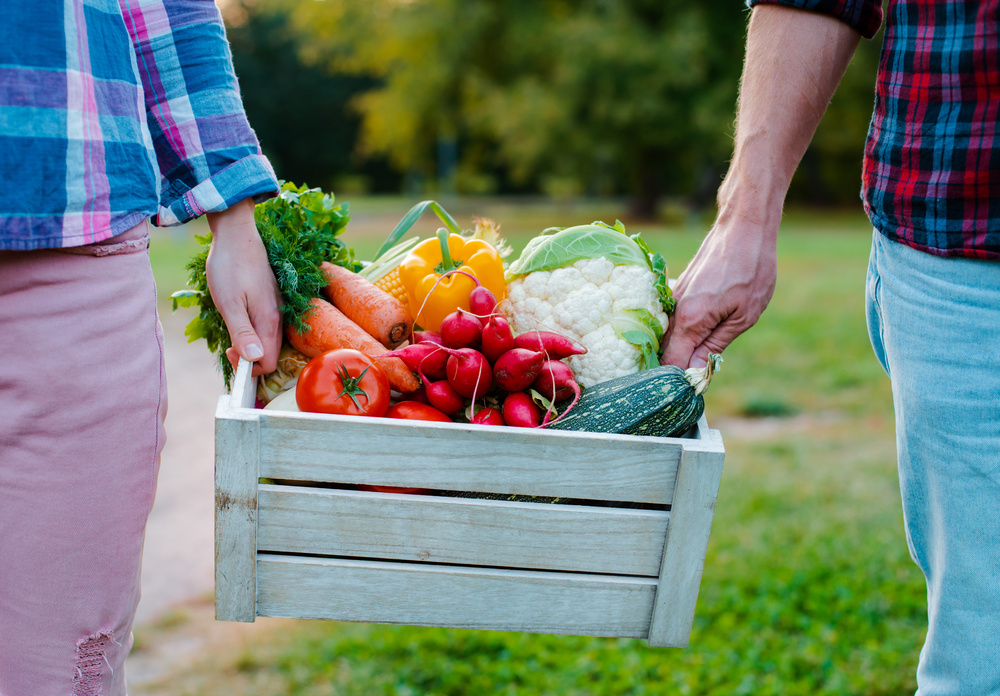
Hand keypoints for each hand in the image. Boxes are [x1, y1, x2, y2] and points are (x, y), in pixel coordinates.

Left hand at [205, 198, 281, 376]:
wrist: (237, 235)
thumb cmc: (229, 267)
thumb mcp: (229, 303)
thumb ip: (243, 333)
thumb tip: (254, 359)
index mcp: (269, 322)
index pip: (268, 363)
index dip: (248, 367)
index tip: (229, 350)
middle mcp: (278, 319)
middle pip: (270, 354)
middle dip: (249, 358)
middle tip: (227, 342)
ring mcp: (276, 309)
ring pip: (268, 341)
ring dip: (250, 344)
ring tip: (231, 328)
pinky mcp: (272, 302)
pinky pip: (266, 327)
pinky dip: (253, 331)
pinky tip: (238, 317)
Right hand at [660, 216, 776, 368]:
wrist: (743, 226)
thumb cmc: (751, 268)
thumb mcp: (744, 315)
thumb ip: (715, 346)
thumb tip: (695, 373)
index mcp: (690, 320)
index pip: (671, 363)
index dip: (678, 381)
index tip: (691, 392)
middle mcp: (675, 310)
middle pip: (666, 351)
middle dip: (677, 368)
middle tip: (697, 380)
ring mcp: (673, 298)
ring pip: (668, 335)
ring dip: (681, 349)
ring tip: (700, 359)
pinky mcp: (678, 289)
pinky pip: (673, 319)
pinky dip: (682, 332)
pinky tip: (699, 335)